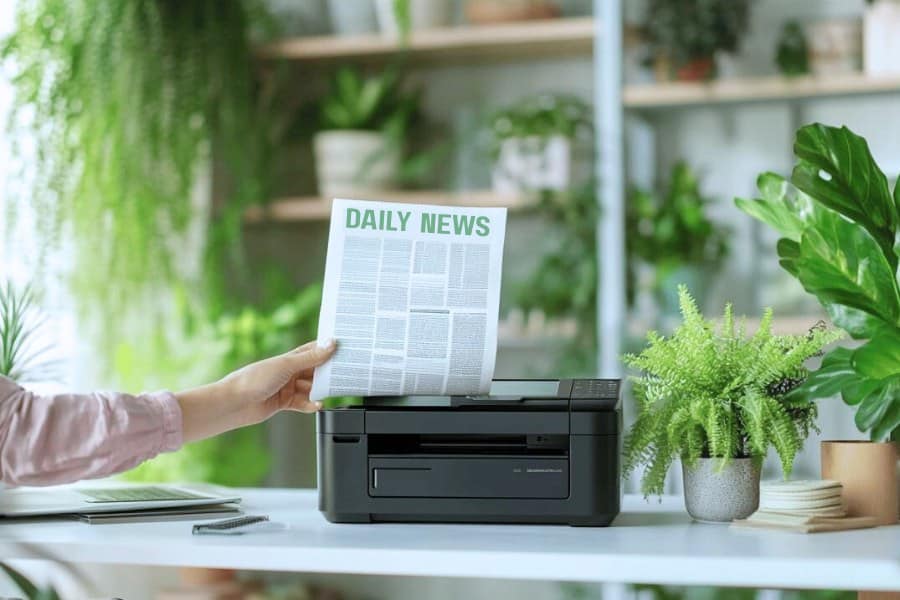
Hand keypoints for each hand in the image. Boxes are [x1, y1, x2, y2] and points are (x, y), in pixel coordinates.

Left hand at [175, 339, 336, 443]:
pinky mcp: (284, 403)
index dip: (328, 348)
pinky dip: (311, 404)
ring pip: (310, 388)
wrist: (235, 403)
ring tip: (332, 392)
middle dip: (328, 373)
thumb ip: (311, 357)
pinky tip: (318, 405)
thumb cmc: (254, 379)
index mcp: (289, 358)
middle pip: (314, 371)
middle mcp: (289, 371)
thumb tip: (331, 343)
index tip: (345, 348)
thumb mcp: (287, 365)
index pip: (313, 350)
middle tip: (345, 374)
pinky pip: (303, 403)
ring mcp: (286, 387)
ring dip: (320, 390)